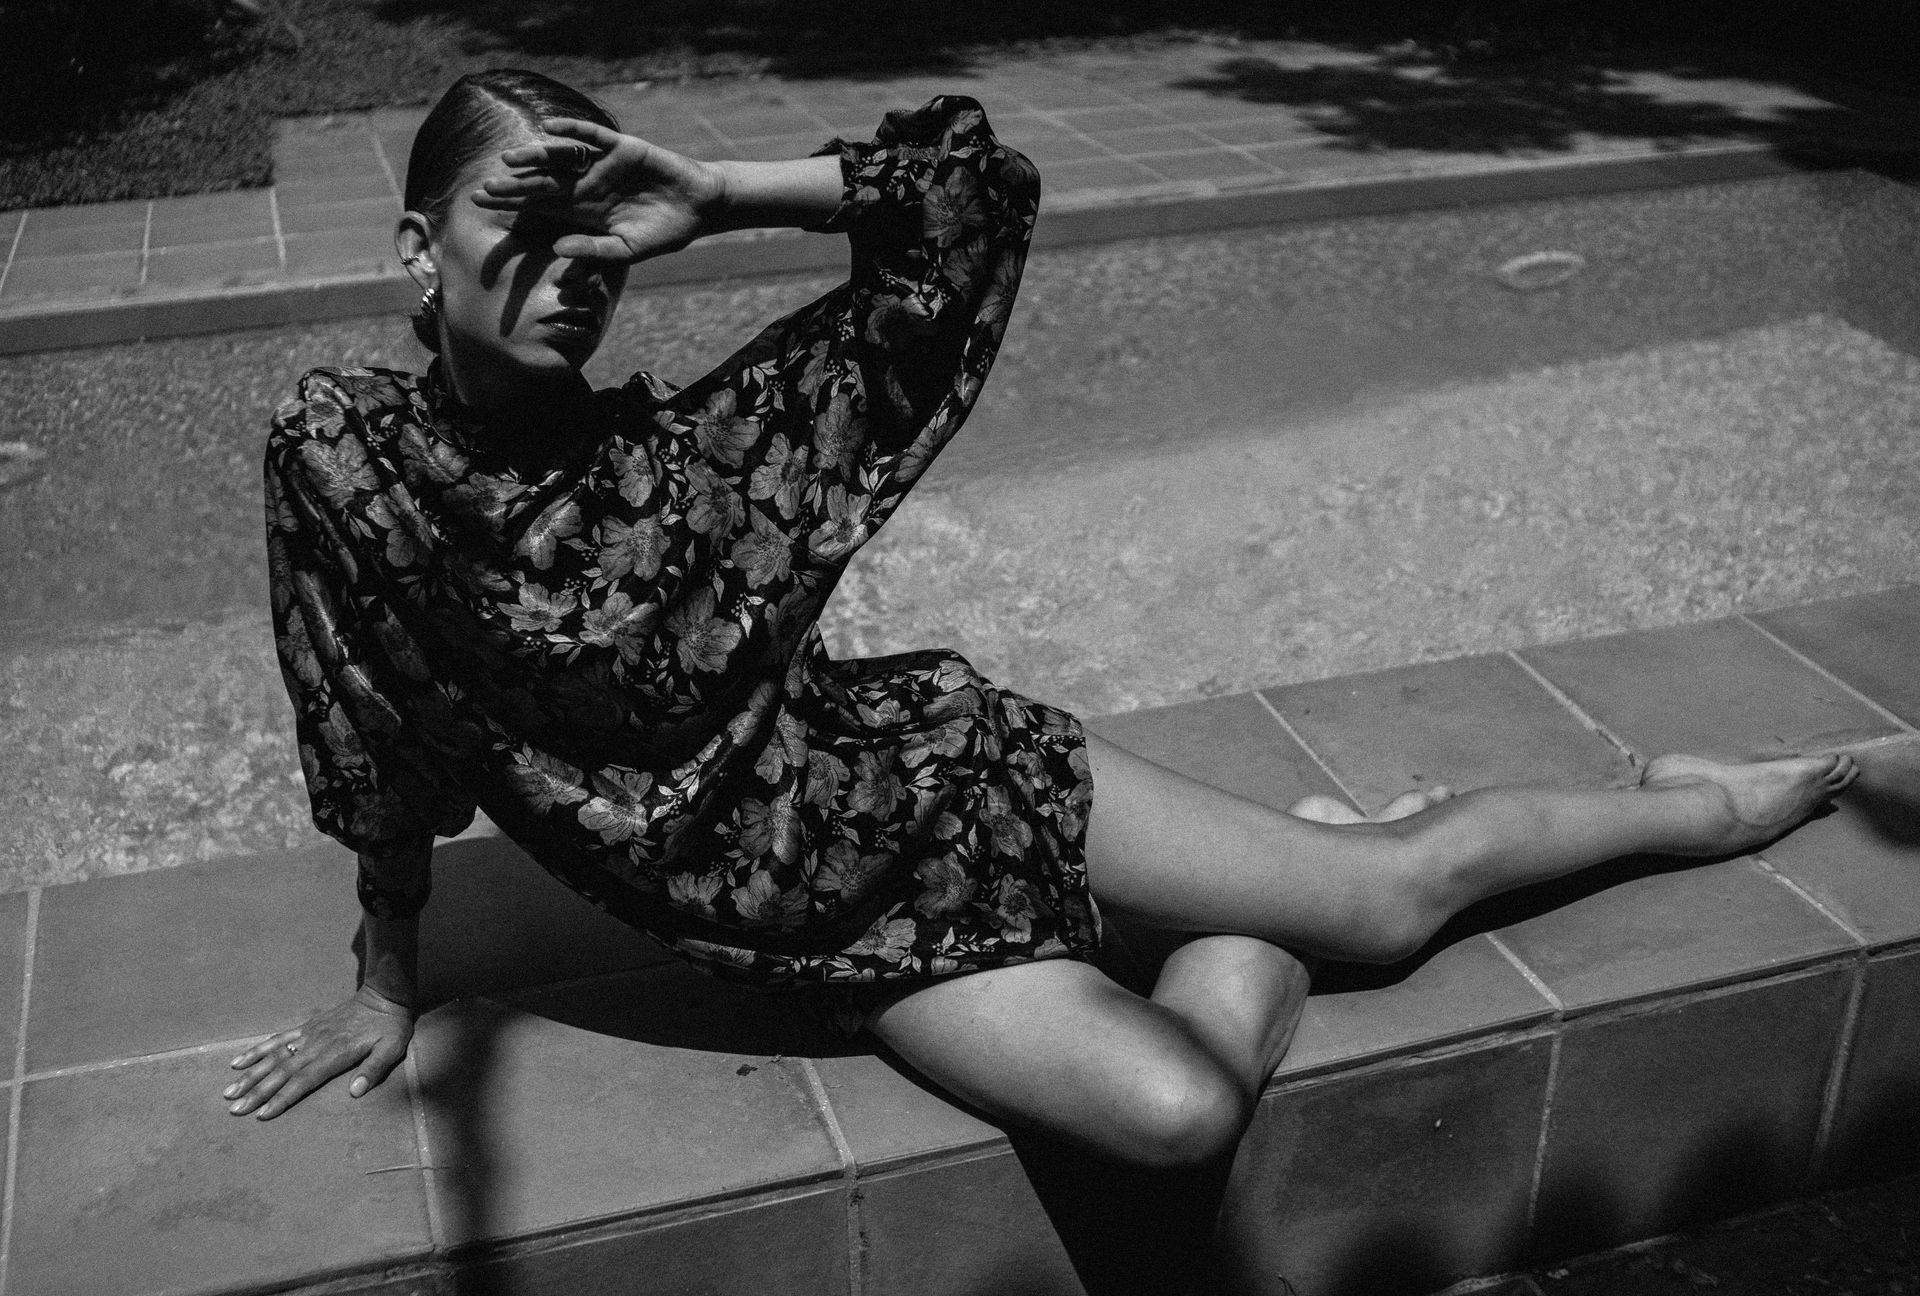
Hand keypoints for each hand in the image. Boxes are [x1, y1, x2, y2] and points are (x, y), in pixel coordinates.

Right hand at [222, 985, 414, 1119]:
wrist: (384, 995)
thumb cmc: (390, 1027)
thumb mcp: (391, 1048)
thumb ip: (374, 1070)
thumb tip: (356, 1092)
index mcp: (336, 1054)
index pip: (304, 1080)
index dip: (283, 1097)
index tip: (262, 1113)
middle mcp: (316, 1045)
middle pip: (282, 1071)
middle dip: (257, 1092)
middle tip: (235, 1109)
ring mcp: (308, 1035)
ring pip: (274, 1056)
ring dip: (251, 1074)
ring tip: (229, 1091)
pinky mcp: (305, 1027)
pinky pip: (277, 1040)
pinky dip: (257, 1050)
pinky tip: (239, 1061)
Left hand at [472, 116, 726, 263]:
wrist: (697, 209)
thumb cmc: (662, 233)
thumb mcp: (626, 250)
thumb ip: (592, 250)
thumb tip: (557, 249)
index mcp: (584, 210)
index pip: (541, 205)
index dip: (513, 203)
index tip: (483, 203)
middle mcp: (586, 184)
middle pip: (543, 183)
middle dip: (514, 186)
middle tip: (484, 187)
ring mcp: (602, 164)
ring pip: (562, 158)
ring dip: (536, 157)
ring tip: (509, 159)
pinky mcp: (622, 147)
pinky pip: (593, 135)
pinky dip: (574, 129)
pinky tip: (552, 127)